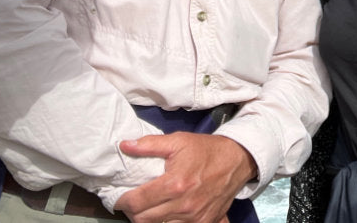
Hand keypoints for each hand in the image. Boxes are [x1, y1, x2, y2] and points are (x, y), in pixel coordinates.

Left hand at [115, 132, 256, 222]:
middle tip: (133, 203)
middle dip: (133, 212)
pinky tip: (166, 214)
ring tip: (148, 209)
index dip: (122, 202)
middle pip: (143, 220)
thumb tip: (124, 146)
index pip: (137, 202)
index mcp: (175, 184)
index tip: (119, 198)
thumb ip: (149, 145)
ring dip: (149, 220)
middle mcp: (184, 205)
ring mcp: (194, 217)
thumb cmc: (206, 149)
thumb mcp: (178, 141)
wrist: (237, 159)